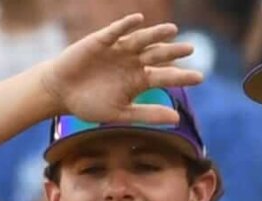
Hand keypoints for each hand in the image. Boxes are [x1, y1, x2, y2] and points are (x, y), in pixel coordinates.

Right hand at [39, 14, 203, 123]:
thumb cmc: (89, 104)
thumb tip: (177, 119)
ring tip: (173, 30)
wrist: (61, 93)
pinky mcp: (102, 41)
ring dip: (156, 34)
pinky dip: (126, 25)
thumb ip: (147, 114)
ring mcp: (119, 50)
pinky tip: (139, 20)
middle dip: (173, 52)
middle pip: (158, 55)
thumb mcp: (120, 113)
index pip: (165, 76)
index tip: (200, 78)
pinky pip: (116, 31)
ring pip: (141, 40)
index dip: (182, 77)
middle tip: (191, 49)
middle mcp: (133, 62)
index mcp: (139, 80)